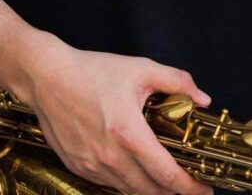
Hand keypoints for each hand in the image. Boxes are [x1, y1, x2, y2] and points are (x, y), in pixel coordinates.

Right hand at [23, 41, 213, 194]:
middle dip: (174, 193)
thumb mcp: (140, 69)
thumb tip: (203, 98)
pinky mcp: (77, 167)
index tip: (205, 189)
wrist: (46, 76)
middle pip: (150, 191)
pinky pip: (108, 184)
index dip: (190, 187)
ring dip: (150, 190)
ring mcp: (91, 165)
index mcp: (128, 133)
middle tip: (190, 187)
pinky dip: (126, 182)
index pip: (166, 174)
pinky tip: (134, 171)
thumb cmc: (92, 70)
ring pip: (128, 190)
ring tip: (165, 181)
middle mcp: (110, 156)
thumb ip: (176, 81)